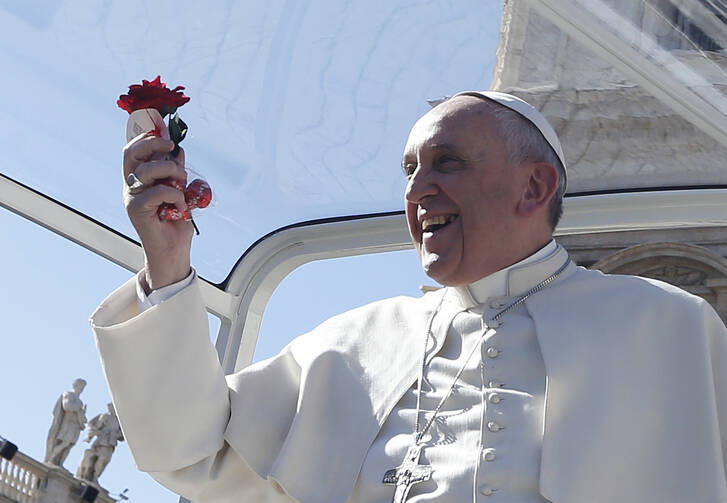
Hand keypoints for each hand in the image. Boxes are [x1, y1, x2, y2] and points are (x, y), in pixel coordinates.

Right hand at [123, 132, 192, 290]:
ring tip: (182, 184)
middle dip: (153, 143)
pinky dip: (175, 195)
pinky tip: (180, 206)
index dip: (146, 137)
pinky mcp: (137, 210)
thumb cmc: (175, 223)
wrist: (173, 252)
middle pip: (132, 153)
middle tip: (172, 146)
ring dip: (172, 172)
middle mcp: (131, 186)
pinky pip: (158, 191)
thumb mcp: (180, 191)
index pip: (133, 151)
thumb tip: (178, 151)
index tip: (165, 132)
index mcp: (138, 180)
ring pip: (149, 170)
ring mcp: (132, 198)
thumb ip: (176, 173)